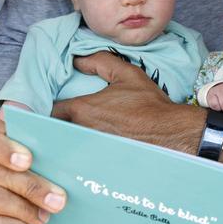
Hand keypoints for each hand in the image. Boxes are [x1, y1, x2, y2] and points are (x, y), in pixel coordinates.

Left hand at [53, 51, 201, 151]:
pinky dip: (82, 154)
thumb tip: (77, 59)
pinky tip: (92, 150)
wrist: (169, 132)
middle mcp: (82, 131)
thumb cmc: (148, 103)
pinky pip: (82, 159)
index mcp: (82, 109)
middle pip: (58, 130)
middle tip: (66, 121)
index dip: (54, 108)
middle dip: (59, 126)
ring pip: (70, 145)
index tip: (60, 107)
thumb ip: (99, 61)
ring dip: (70, 140)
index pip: (52, 111)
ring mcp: (90, 150)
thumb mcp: (126, 73)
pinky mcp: (99, 163)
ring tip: (78, 135)